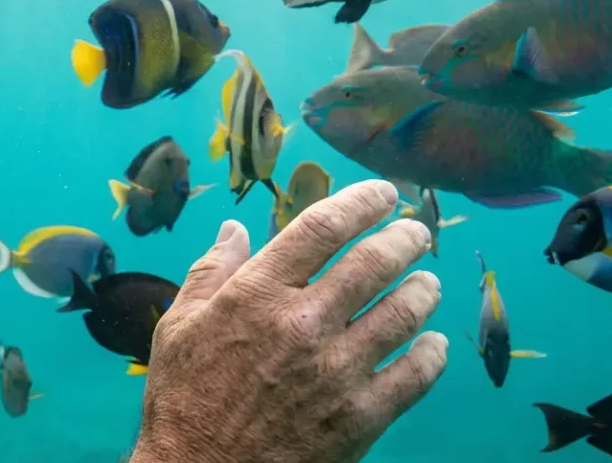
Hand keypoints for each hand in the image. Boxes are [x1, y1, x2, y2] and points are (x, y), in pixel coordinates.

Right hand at [129, 179, 446, 462]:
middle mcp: (303, 323)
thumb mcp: (178, 326)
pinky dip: (432, 354)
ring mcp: (337, 371)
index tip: (382, 194)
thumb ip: (211, 272)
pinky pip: (415, 375)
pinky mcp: (360, 416)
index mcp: (258, 294)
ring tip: (427, 282)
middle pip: (374, 262)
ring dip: (423, 289)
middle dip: (404, 238)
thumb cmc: (183, 400)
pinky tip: (433, 343)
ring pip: (403, 312)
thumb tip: (235, 229)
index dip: (361, 201)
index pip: (323, 227)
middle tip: (415, 234)